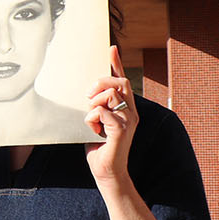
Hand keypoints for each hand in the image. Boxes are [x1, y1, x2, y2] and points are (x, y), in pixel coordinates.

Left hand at [84, 46, 138, 185]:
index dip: (117, 64)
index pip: (122, 81)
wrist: (106, 171)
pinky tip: (92, 129)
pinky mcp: (121, 130)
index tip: (111, 48)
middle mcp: (131, 112)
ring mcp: (128, 120)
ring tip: (90, 119)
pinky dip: (91, 118)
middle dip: (100, 83)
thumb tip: (87, 94)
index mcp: (126, 108)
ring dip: (94, 104)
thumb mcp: (95, 122)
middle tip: (87, 97)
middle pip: (119, 82)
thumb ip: (95, 107)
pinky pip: (103, 112)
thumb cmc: (99, 148)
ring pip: (110, 95)